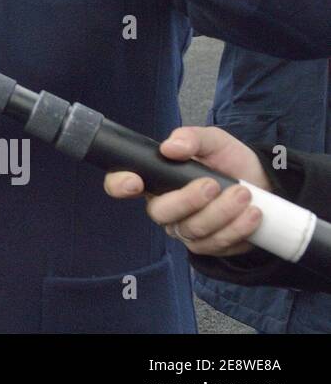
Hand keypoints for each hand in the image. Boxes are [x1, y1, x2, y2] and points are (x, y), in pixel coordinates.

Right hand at [103, 126, 268, 256]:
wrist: (264, 184)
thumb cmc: (228, 161)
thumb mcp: (212, 140)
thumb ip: (191, 138)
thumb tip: (171, 147)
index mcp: (155, 178)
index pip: (120, 184)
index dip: (119, 184)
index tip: (135, 182)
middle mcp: (164, 206)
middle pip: (160, 213)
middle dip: (187, 200)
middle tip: (213, 184)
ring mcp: (184, 229)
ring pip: (191, 230)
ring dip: (220, 213)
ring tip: (244, 194)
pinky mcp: (208, 246)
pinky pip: (215, 244)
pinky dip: (236, 228)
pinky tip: (252, 213)